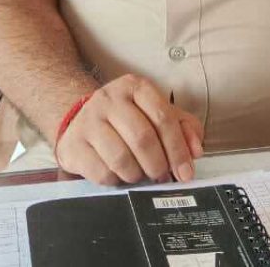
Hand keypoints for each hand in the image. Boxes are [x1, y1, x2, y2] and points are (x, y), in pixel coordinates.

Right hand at [54, 73, 204, 185]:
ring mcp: (88, 120)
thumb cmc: (128, 120)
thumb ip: (184, 128)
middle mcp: (109, 98)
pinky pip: (101, 173)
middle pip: (142, 138)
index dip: (178, 149)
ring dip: (137, 175)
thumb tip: (196, 151)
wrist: (82, 121)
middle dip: (158, 165)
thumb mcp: (158, 115)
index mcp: (135, 87)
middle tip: (162, 176)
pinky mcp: (73, 145)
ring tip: (140, 175)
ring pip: (121, 158)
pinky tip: (119, 175)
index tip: (185, 172)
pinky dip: (116, 181)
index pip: (162, 117)